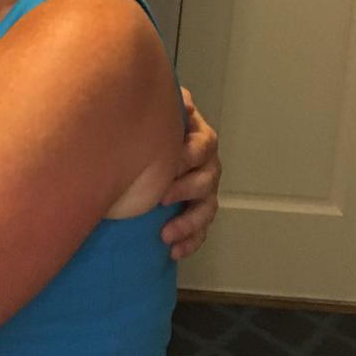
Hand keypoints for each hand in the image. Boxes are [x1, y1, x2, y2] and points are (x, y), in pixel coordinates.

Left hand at [159, 88, 220, 260]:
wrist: (148, 147)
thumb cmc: (158, 127)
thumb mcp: (165, 111)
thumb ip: (175, 104)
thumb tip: (185, 103)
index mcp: (201, 140)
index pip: (203, 147)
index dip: (187, 156)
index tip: (168, 165)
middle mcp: (208, 167)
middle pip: (206, 181)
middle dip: (184, 191)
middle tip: (160, 200)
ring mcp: (204, 193)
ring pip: (206, 211)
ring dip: (188, 224)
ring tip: (166, 235)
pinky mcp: (197, 215)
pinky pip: (201, 232)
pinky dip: (189, 243)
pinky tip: (173, 252)